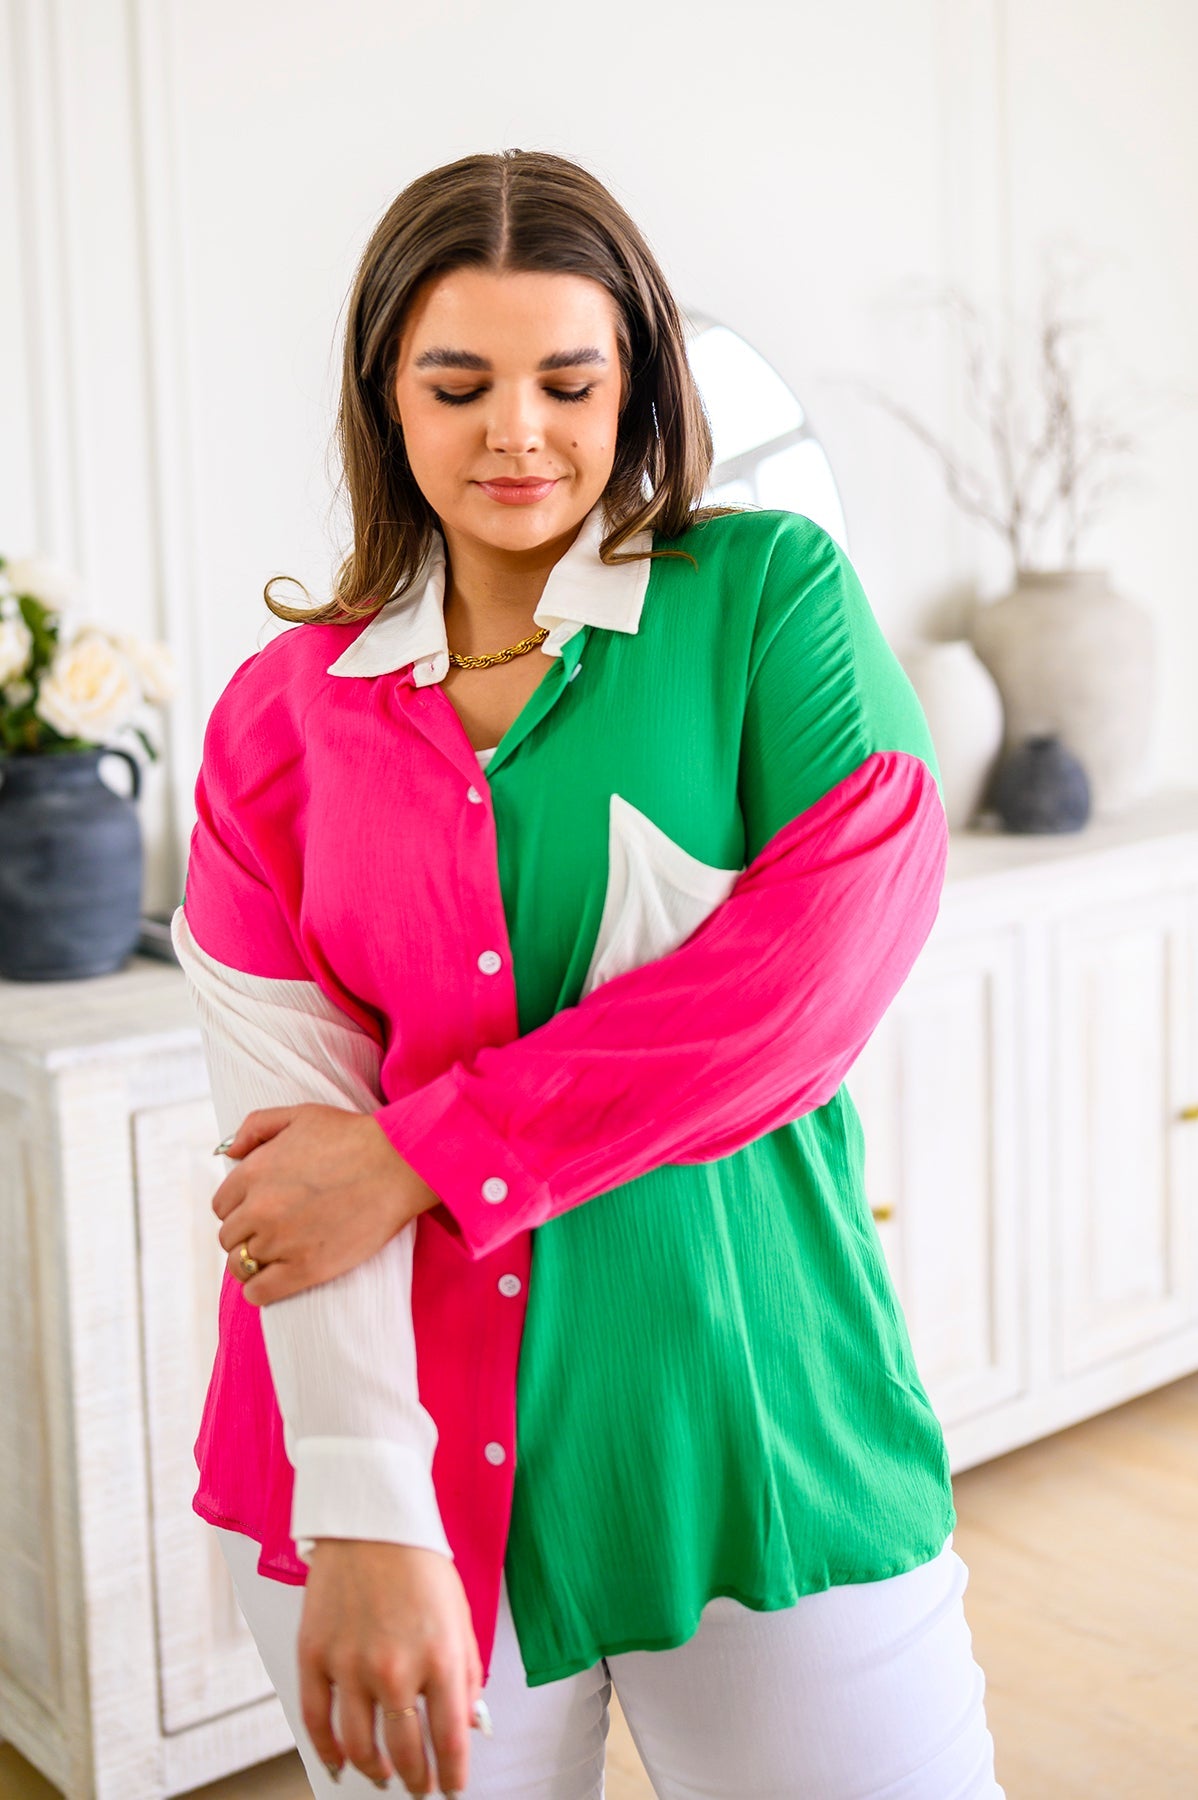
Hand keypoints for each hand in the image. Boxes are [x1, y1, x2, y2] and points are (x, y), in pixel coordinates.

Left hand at [212, 1104, 439, 1304]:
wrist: (397, 1164)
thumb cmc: (353, 1137)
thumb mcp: (300, 1115)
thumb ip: (255, 1127)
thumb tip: (228, 1153)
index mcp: (253, 1173)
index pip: (221, 1205)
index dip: (240, 1208)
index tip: (259, 1210)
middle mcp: (259, 1209)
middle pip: (228, 1237)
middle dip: (246, 1234)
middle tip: (273, 1231)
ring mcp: (280, 1241)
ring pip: (240, 1265)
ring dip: (253, 1262)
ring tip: (276, 1256)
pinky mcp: (305, 1269)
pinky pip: (258, 1292)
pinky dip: (260, 1290)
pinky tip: (274, 1281)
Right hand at [299, 1541, 484, 1795]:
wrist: (371, 1522)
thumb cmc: (418, 1562)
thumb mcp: (461, 1617)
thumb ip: (468, 1673)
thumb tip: (468, 1722)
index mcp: (441, 1657)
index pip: (450, 1739)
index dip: (453, 1774)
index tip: (451, 1787)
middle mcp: (396, 1668)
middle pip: (406, 1752)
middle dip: (416, 1779)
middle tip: (419, 1787)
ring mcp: (351, 1665)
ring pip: (361, 1746)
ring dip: (375, 1772)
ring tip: (383, 1777)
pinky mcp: (315, 1655)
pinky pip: (317, 1720)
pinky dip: (327, 1751)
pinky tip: (339, 1762)